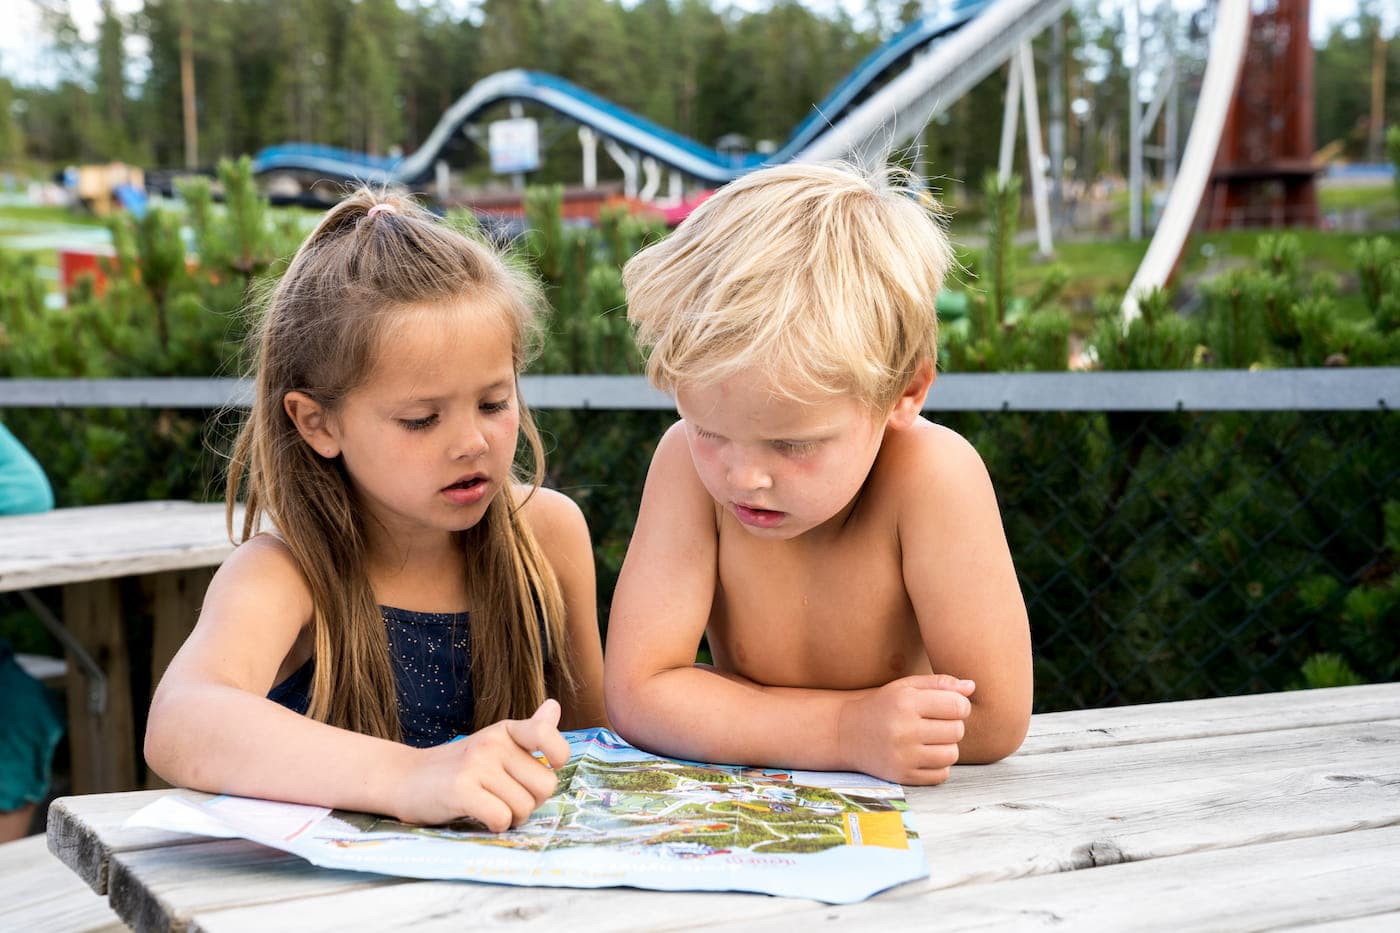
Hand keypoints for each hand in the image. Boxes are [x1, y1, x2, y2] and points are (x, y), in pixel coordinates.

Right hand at [390, 698, 570, 829]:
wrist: (404, 779)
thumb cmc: (457, 767)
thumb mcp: (493, 743)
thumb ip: (528, 731)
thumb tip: (555, 706)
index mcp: (506, 730)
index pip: (547, 733)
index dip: (558, 755)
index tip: (548, 766)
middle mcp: (493, 743)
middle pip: (546, 785)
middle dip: (531, 801)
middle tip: (506, 798)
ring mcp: (476, 765)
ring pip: (524, 807)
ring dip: (511, 817)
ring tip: (489, 806)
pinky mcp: (460, 790)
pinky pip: (502, 818)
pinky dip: (495, 825)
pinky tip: (479, 816)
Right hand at [837, 674, 973, 784]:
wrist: (846, 733)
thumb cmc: (882, 706)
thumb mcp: (905, 687)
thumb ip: (939, 683)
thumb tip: (972, 687)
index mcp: (906, 702)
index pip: (958, 706)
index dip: (960, 705)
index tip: (949, 705)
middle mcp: (904, 730)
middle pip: (957, 731)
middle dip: (952, 725)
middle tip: (937, 722)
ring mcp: (903, 756)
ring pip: (952, 754)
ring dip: (948, 746)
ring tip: (932, 739)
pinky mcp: (902, 776)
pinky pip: (941, 775)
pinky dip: (939, 765)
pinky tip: (925, 754)